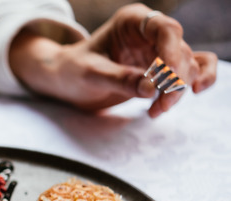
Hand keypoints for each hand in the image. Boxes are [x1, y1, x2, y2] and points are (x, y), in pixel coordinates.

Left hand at [9, 3, 216, 116]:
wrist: (67, 81)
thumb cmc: (73, 70)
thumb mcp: (90, 74)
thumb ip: (118, 79)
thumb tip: (151, 89)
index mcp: (131, 21)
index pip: (164, 29)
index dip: (171, 52)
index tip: (167, 78)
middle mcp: (150, 31)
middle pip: (179, 50)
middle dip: (174, 80)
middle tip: (160, 105)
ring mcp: (159, 48)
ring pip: (186, 64)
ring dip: (177, 89)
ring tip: (156, 111)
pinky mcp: (164, 67)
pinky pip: (194, 66)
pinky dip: (201, 78)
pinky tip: (197, 92)